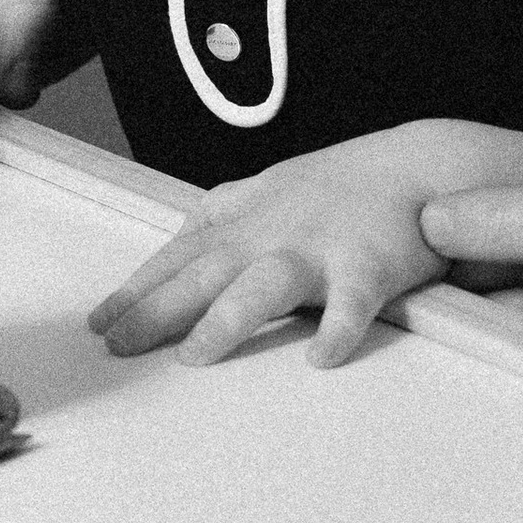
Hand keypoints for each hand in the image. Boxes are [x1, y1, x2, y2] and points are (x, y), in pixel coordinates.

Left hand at [93, 130, 458, 367]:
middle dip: (156, 310)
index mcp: (246, 218)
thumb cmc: (344, 185)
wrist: (423, 164)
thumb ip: (222, 217)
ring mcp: (319, 249)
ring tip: (194, 356)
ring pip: (265, 285)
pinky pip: (353, 303)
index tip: (100, 323)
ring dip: (228, 319)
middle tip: (118, 346)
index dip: (137, 290)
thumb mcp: (270, 189)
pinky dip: (338, 330)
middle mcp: (272, 232)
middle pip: (204, 274)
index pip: (179, 257)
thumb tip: (176, 243)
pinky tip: (321, 358)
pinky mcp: (369, 267)